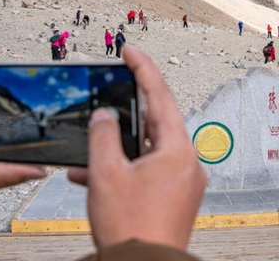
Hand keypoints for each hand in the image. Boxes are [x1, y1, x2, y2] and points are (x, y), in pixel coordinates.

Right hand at [68, 45, 206, 250]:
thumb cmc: (134, 228)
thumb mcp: (107, 174)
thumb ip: (103, 136)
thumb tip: (105, 116)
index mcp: (178, 150)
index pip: (160, 95)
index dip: (143, 68)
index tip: (130, 50)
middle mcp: (186, 163)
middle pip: (156, 122)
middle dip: (127, 110)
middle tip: (111, 91)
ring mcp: (182, 182)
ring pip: (148, 149)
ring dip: (119, 146)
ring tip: (92, 146)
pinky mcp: (174, 198)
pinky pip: (148, 171)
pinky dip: (124, 168)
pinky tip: (95, 175)